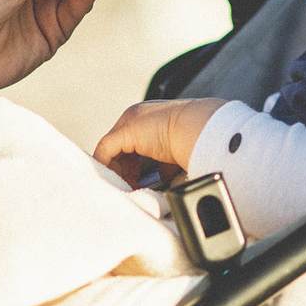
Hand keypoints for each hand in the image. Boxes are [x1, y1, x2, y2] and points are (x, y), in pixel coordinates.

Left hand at [93, 98, 226, 186]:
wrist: (201, 129)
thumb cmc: (197, 141)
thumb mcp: (176, 153)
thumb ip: (164, 165)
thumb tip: (161, 182)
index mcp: (150, 118)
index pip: (130, 144)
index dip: (131, 166)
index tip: (138, 183)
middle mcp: (136, 116)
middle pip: (117, 147)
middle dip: (123, 170)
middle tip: (130, 189)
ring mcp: (128, 121)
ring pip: (109, 151)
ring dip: (116, 172)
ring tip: (125, 189)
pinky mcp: (124, 131)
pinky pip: (104, 152)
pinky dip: (108, 169)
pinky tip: (117, 184)